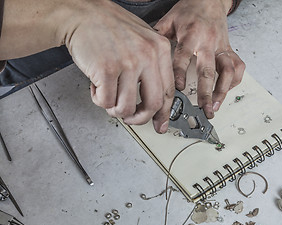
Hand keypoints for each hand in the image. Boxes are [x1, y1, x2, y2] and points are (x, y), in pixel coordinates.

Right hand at [61, 0, 174, 132]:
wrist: (82, 13)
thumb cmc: (109, 27)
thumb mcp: (142, 39)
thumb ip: (152, 66)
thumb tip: (155, 99)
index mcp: (160, 49)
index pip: (168, 91)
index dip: (163, 113)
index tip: (160, 123)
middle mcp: (147, 56)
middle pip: (153, 104)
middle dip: (140, 118)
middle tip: (131, 118)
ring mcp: (127, 63)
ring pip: (126, 108)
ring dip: (115, 109)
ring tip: (107, 96)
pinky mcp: (106, 70)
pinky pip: (106, 102)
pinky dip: (99, 100)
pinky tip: (96, 86)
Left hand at [154, 0, 244, 117]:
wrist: (209, 0)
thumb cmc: (189, 11)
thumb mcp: (169, 20)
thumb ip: (157, 38)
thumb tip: (143, 55)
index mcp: (190, 34)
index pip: (184, 56)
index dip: (180, 73)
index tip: (178, 88)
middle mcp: (208, 42)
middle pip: (208, 70)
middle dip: (206, 92)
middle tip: (203, 109)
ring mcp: (221, 47)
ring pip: (227, 71)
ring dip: (222, 91)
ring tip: (215, 106)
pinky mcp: (229, 50)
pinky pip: (238, 67)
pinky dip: (233, 81)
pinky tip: (225, 91)